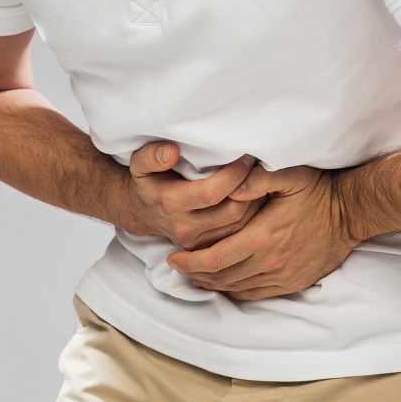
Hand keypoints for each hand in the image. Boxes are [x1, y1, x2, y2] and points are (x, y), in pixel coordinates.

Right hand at [124, 142, 271, 250]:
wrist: (141, 211)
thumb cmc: (148, 180)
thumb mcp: (140, 162)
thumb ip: (151, 156)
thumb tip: (172, 152)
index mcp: (170, 203)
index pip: (212, 192)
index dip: (235, 174)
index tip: (247, 157)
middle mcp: (184, 227)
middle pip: (232, 211)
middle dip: (251, 189)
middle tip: (260, 169)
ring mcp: (195, 243)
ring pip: (240, 227)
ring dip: (255, 204)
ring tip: (260, 182)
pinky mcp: (204, 250)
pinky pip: (237, 237)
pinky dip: (252, 219)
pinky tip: (255, 200)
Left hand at [166, 164, 360, 300]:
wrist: (351, 212)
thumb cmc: (319, 190)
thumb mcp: (288, 174)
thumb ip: (255, 179)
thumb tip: (228, 186)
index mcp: (264, 236)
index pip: (216, 258)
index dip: (190, 261)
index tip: (174, 256)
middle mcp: (271, 261)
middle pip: (221, 277)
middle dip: (194, 273)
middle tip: (177, 265)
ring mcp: (282, 275)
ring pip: (236, 288)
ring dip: (211, 283)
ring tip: (194, 274)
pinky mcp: (292, 282)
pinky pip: (255, 294)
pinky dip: (234, 291)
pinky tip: (223, 283)